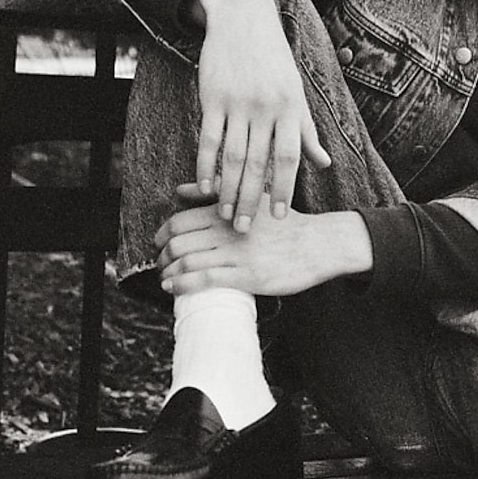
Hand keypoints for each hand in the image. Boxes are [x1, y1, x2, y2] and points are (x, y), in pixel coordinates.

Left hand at [156, 186, 370, 298]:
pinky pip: (205, 280)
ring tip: (164, 278)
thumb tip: (179, 189)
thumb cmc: (285, 224)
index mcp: (228, 211)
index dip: (162, 234)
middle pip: (179, 243)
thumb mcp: (252, 199)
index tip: (158, 244)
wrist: (319, 244)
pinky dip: (181, 284)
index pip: (180, 221)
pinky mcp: (246, 275)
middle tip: (160, 264)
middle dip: (162, 256)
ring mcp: (237, 254)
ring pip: (188, 262)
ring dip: (168, 272)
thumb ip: (216, 192)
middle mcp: (229, 230)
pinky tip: (172, 288)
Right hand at [193, 0, 330, 231]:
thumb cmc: (275, 63)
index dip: (283, 189)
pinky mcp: (213, 98)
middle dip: (252, 200)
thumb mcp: (296, 94)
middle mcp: (266, 108)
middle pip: (260, 163)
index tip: (277, 216)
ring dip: (229, 189)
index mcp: (291, 109)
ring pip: (234, 156)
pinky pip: (209, 138)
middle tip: (245, 229)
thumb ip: (307, 131)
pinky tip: (205, 187)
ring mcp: (238, 103)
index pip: (290, 158)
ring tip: (225, 214)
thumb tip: (324, 164)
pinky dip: (205, 165)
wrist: (245, 21)